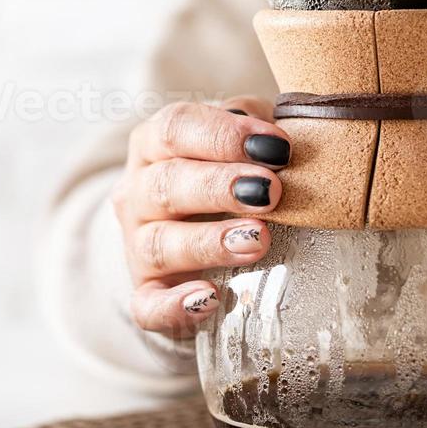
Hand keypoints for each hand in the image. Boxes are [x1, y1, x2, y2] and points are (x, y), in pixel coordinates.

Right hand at [110, 98, 288, 338]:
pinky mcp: (147, 291)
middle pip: (166, 184)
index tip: (277, 148)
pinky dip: (174, 305)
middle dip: (219, 186)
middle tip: (271, 193)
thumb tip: (289, 130)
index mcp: (155, 143)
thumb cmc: (231, 167)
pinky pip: (147, 305)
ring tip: (258, 241)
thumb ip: (258, 121)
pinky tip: (210, 299)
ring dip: (208, 242)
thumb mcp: (243, 136)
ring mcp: (137, 244)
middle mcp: (138, 192)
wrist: (196, 223)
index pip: (174, 127)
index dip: (223, 135)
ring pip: (159, 244)